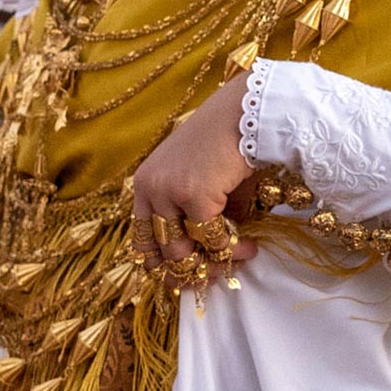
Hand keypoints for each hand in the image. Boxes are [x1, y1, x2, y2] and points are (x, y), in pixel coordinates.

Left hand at [129, 76, 260, 282]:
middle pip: (159, 251)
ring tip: (243, 256)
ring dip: (215, 263)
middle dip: (192, 271)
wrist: (245, 113)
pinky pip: (210, 238)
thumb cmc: (229, 147)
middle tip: (220, 274)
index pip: (141, 239)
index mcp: (145, 185)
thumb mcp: (207, 186)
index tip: (189, 277)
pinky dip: (231, 248)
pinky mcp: (191, 194)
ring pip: (182, 251)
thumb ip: (204, 221)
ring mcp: (166, 191)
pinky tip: (249, 245)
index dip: (163, 264)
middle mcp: (148, 188)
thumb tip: (213, 261)